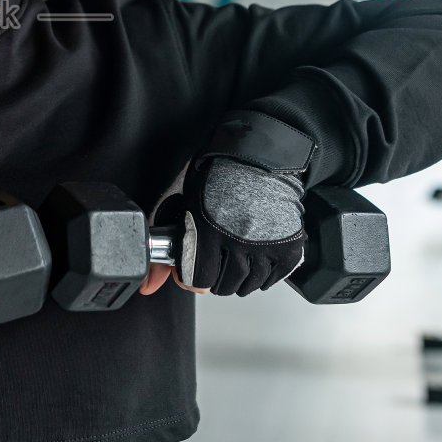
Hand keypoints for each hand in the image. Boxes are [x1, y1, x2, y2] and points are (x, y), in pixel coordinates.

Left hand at [140, 154, 305, 296]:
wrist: (256, 156)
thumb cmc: (218, 174)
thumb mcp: (184, 204)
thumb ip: (171, 245)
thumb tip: (154, 282)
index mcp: (208, 232)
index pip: (198, 280)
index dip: (193, 277)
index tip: (194, 268)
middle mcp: (237, 243)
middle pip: (224, 286)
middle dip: (216, 278)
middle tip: (217, 261)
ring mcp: (265, 247)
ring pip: (249, 284)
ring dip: (240, 279)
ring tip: (236, 260)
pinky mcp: (288, 247)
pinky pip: (275, 278)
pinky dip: (265, 275)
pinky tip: (257, 260)